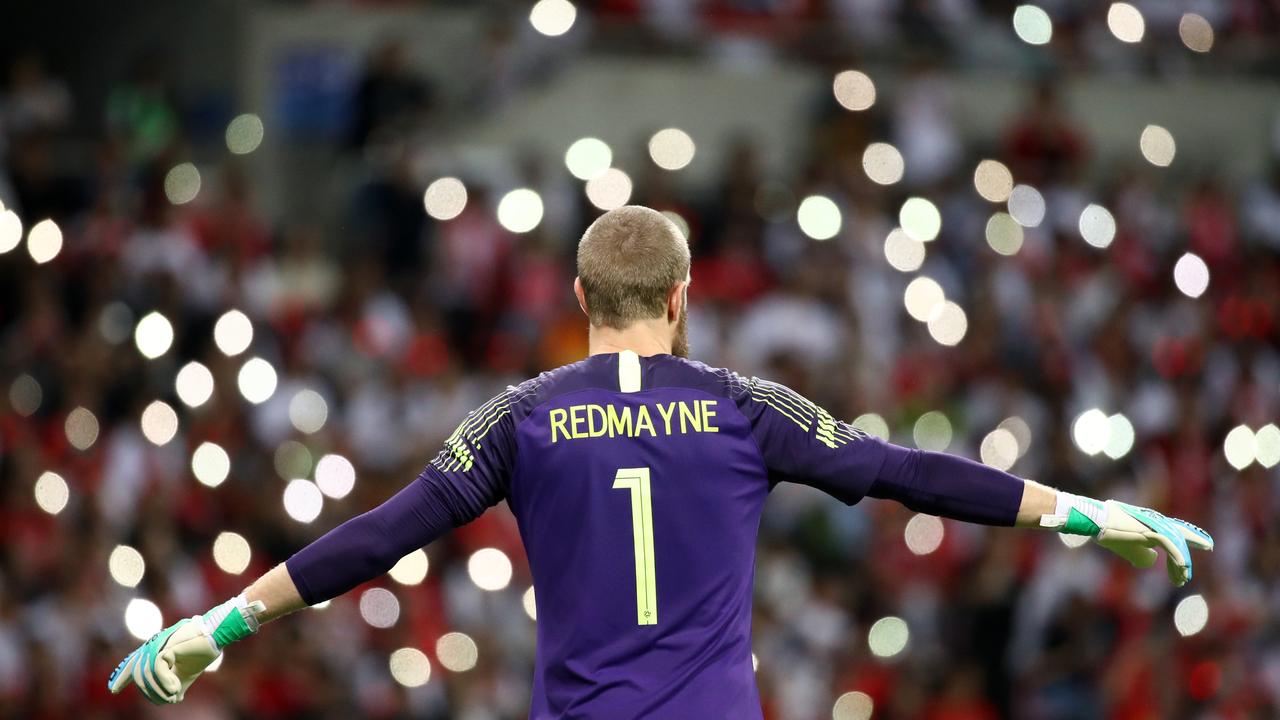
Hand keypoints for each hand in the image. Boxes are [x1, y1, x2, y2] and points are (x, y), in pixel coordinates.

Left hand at [108, 616, 219, 703]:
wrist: (215, 636)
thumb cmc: (201, 652)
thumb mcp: (186, 674)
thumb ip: (176, 684)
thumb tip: (173, 699)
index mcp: (155, 652)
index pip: (134, 665)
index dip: (122, 677)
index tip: (113, 689)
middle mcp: (152, 648)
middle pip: (138, 674)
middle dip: (149, 692)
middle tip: (167, 700)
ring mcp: (157, 646)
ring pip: (146, 674)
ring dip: (159, 690)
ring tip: (173, 696)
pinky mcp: (165, 646)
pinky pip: (156, 668)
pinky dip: (165, 681)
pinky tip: (175, 689)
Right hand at [1094, 500, 1213, 586]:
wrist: (1097, 523)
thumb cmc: (1110, 534)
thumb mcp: (1129, 548)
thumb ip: (1142, 554)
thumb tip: (1153, 559)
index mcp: (1151, 525)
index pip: (1173, 531)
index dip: (1188, 538)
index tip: (1200, 546)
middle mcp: (1156, 523)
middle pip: (1180, 532)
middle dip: (1196, 539)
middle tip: (1209, 546)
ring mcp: (1154, 526)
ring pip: (1177, 543)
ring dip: (1182, 562)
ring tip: (1184, 578)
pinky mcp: (1151, 532)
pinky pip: (1171, 546)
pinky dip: (1178, 558)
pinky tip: (1183, 569)